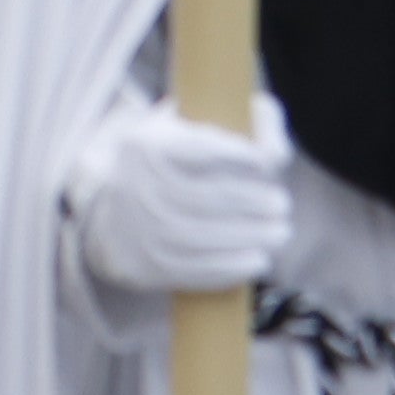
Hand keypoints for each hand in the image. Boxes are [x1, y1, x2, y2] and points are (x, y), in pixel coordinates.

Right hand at [60, 92, 293, 298]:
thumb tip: (277, 154)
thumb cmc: (173, 164)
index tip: (267, 163)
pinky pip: (196, 270)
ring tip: (280, 232)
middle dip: (254, 202)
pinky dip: (234, 267)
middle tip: (281, 204)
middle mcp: (138, 187)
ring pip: (205, 236)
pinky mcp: (147, 265)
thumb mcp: (195, 129)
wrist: (113, 212)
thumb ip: (248, 124)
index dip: (239, 155)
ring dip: (252, 236)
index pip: (199, 149)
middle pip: (206, 197)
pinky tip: (259, 259)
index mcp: (148, 147)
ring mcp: (140, 229)